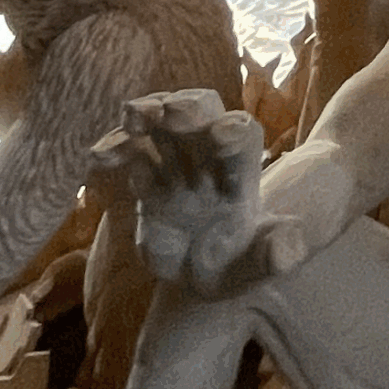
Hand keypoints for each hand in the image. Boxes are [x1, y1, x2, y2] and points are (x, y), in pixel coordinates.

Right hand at [90, 90, 301, 301]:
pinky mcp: (149, 186)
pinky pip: (133, 156)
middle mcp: (211, 164)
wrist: (203, 280)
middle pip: (206, 118)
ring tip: (132, 117)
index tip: (222, 133)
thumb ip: (276, 255)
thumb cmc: (239, 267)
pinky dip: (118, 148)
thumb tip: (289, 250)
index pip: (245, 141)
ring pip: (165, 127)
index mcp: (243, 177)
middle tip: (170, 110)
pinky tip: (100, 154)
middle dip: (191, 108)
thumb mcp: (261, 265)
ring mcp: (178, 171)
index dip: (234, 133)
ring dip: (150, 113)